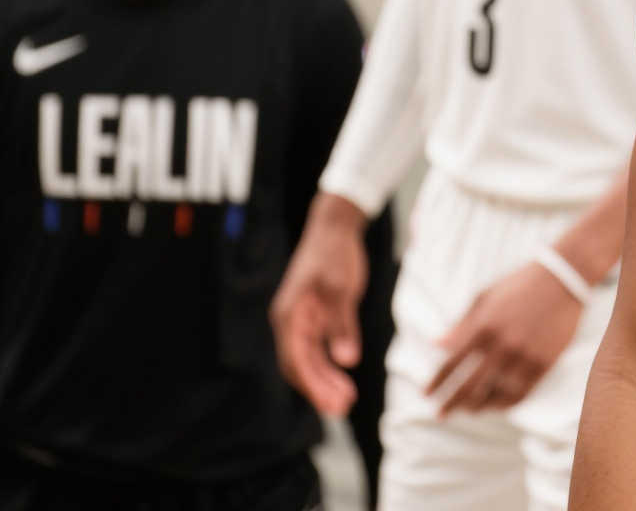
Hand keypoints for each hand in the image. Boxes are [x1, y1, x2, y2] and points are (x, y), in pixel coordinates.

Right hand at [271, 194, 368, 418]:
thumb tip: (346, 360)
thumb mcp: (343, 289)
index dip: (313, 385)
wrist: (334, 228)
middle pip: (298, 365)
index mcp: (289, 315)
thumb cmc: (336, 255)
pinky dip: (327, 365)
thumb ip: (343, 325)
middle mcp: (289, 321)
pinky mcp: (312, 317)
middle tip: (342, 408)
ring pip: (306, 360)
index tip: (332, 403)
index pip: (296, 359)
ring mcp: (299, 320)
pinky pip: (315, 348)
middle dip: (318, 389)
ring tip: (345, 400)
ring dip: (323, 381)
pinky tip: (342, 377)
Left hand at [426, 260, 584, 416]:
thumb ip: (462, 324)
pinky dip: (505, 404)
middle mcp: (501, 345)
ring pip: (494, 395)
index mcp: (483, 327)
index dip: (436, 382)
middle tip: (441, 414)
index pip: (452, 364)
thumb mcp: (484, 297)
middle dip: (451, 403)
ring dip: (477, 407)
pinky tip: (496, 406)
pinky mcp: (544, 363)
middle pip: (469, 386)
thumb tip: (437, 345)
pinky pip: (520, 393)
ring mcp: (523, 356)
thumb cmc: (519, 284)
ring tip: (469, 411)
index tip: (426, 395)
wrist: (563, 279)